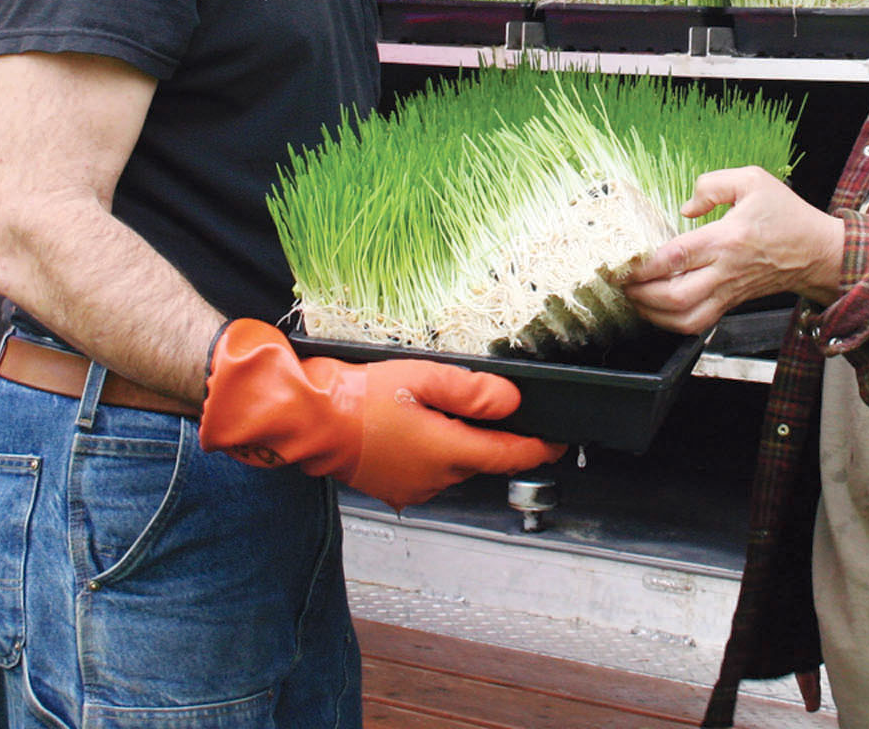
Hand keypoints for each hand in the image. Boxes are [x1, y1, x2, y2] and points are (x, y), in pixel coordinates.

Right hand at [198, 321, 562, 509]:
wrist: (309, 421)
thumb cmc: (358, 397)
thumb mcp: (423, 378)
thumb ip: (473, 391)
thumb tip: (511, 402)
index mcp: (449, 451)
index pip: (512, 455)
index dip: (540, 448)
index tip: (559, 441)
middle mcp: (436, 478)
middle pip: (481, 458)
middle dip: (487, 436)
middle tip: (475, 404)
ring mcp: (414, 489)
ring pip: (453, 465)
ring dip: (453, 443)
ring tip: (428, 410)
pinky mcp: (394, 490)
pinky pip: (427, 473)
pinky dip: (429, 453)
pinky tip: (409, 428)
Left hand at [617, 166, 845, 336]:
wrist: (817, 252)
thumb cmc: (786, 215)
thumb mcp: (753, 180)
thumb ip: (713, 185)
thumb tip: (685, 208)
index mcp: (728, 239)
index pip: (677, 257)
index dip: (644, 264)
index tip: (622, 262)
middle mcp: (725, 271)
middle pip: (675, 296)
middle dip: (640, 294)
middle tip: (620, 281)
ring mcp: (728, 292)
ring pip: (685, 318)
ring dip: (652, 314)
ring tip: (633, 297)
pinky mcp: (730, 303)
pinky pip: (697, 324)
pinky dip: (671, 323)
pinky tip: (656, 309)